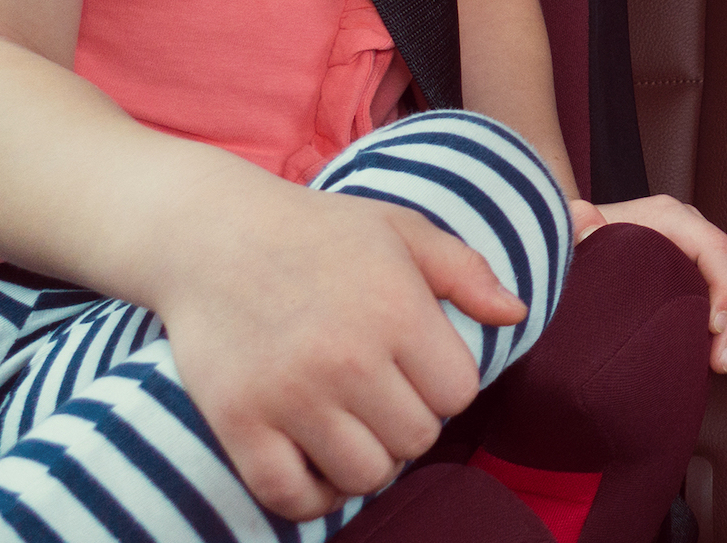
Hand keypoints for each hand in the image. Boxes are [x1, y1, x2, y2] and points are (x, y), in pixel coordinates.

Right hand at [156, 181, 526, 520]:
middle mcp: (347, 358)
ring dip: (368, 461)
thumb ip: (465, 271)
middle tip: (384, 397)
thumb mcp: (401, 229)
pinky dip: (313, 495)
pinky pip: (292, 496)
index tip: (420, 367)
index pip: (459, 393)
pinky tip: (318, 463)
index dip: (446, 385)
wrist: (211, 233)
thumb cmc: (318, 230)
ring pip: (365, 475)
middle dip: (410, 422)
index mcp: (396, 310)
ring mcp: (290, 395)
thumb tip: (515, 315)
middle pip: (416, 439)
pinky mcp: (239, 422)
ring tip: (355, 428)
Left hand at [571, 194, 726, 371]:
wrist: (579, 233)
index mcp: (669, 217)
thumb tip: (584, 219)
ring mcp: (696, 245)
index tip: (715, 328)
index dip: (724, 288)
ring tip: (720, 363)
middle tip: (721, 361)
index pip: (716, 247)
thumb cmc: (579, 236)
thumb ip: (575, 227)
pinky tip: (713, 350)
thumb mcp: (573, 234)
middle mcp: (690, 226)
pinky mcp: (696, 265)